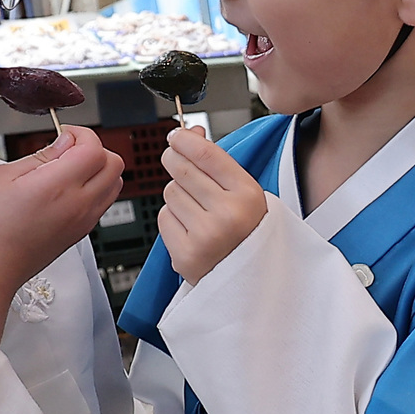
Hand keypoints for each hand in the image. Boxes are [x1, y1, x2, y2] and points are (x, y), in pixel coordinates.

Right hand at [0, 126, 122, 342]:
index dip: (82, 134)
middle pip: (115, 164)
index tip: (63, 134)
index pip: (95, 148)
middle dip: (95, 148)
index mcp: (58, 187)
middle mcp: (78, 206)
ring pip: (114, 184)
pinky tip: (64, 190)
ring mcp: (83, 223)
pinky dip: (93, 189)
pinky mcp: (79, 235)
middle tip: (67, 149)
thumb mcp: (0, 178)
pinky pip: (102, 203)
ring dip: (98, 169)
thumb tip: (64, 143)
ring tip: (67, 169)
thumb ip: (39, 156)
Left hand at [159, 126, 267, 283]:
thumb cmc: (246, 232)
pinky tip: (190, 227)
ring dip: (177, 194)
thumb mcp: (244, 194)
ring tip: (196, 209)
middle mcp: (227, 215)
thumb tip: (190, 132)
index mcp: (247, 195)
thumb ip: (217, 163)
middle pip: (182, 169)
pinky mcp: (185, 254)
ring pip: (170, 192)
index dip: (185, 140)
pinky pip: (165, 217)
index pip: (206, 155)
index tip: (176, 135)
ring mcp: (205, 236)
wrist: (249, 281)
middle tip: (176, 161)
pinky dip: (172, 218)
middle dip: (174, 160)